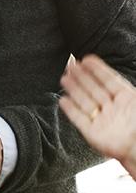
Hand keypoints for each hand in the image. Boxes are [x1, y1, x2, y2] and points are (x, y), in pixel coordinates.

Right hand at [60, 54, 135, 176]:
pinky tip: (63, 100)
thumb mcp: (135, 101)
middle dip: (83, 77)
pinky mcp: (93, 134)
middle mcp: (114, 109)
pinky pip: (79, 119)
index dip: (99, 70)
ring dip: (74, 89)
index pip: (110, 81)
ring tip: (64, 77)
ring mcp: (103, 121)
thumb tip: (117, 77)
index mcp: (127, 101)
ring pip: (85, 101)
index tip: (87, 59)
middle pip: (95, 89)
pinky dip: (71, 110)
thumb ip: (123, 87)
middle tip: (71, 65)